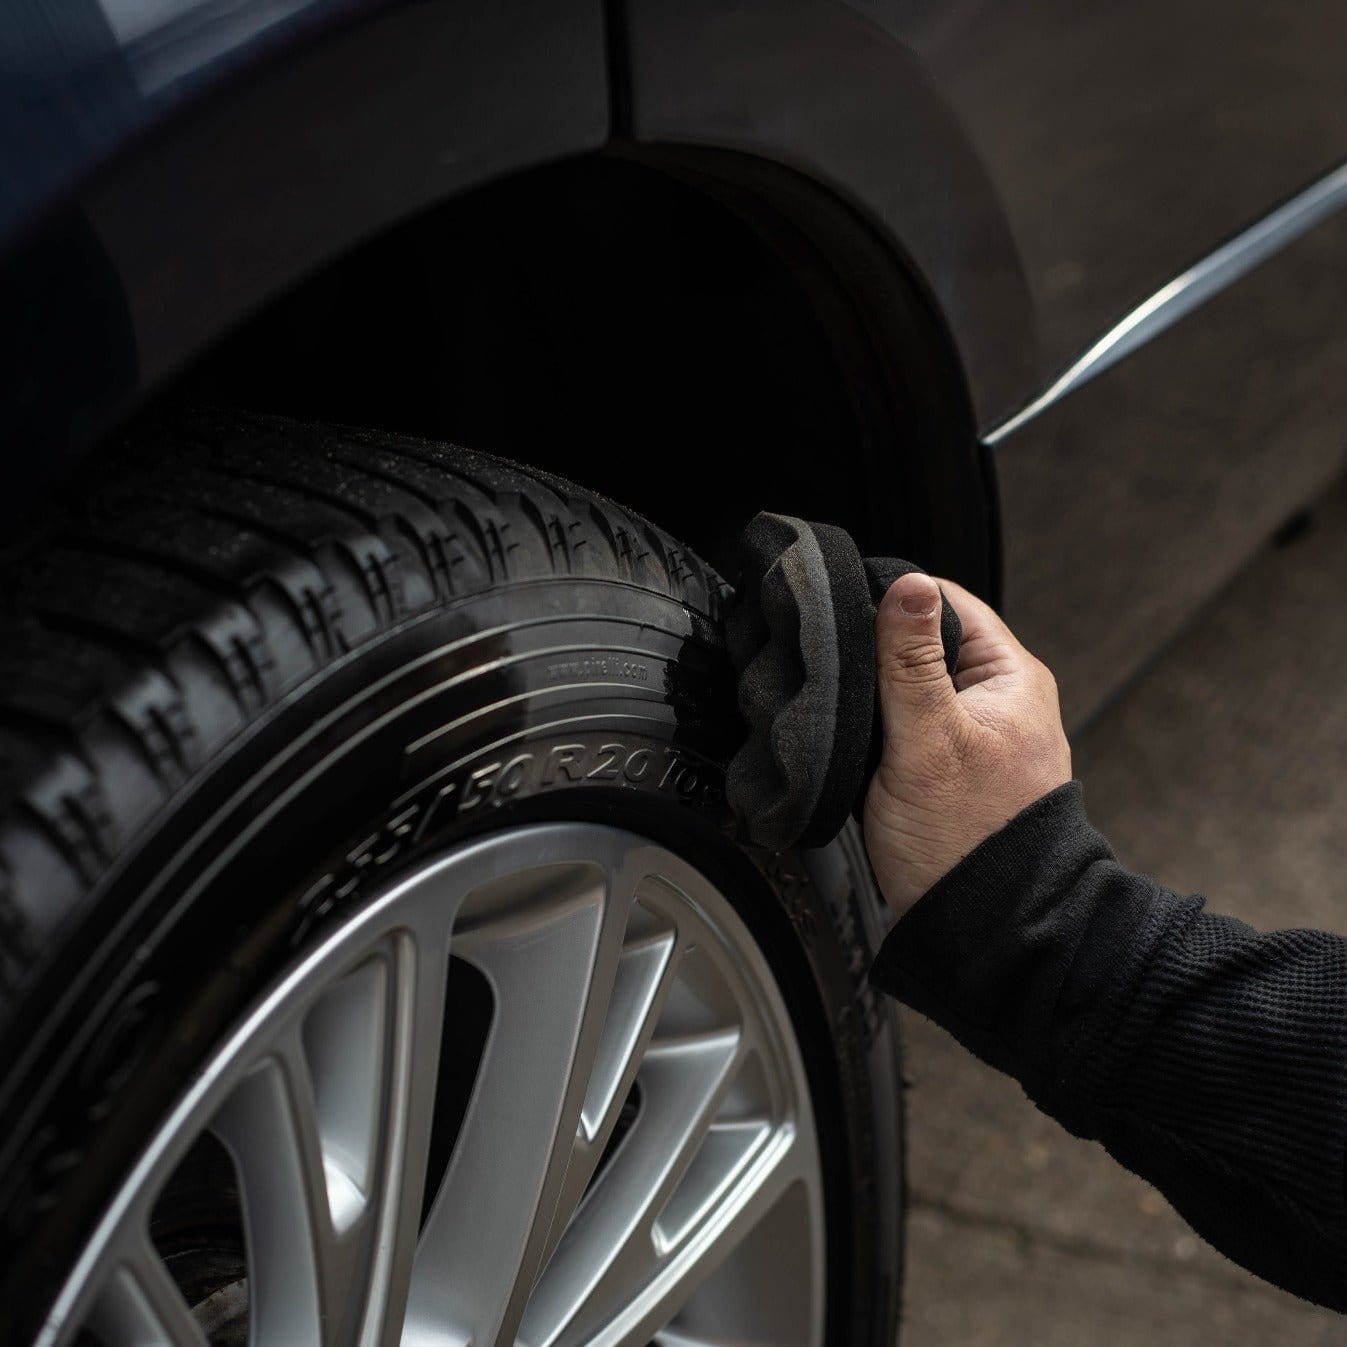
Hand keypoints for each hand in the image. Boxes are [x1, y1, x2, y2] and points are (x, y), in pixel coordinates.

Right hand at [863, 572, 1071, 919]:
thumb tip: (907, 585)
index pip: (947, 602)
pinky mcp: (953, 770)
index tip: (847, 615)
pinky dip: (883, 731)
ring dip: (878, 696)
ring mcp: (977, 737)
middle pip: (926, 644)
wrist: (980, 931)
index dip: (893, 602)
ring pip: (913, 688)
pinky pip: (911, 728)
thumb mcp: (927, 740)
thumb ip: (911, 661)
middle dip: (879, 654)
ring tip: (846, 710)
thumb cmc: (966, 844)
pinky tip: (860, 746)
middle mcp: (1001, 701)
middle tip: (838, 671)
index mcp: (1011, 678)